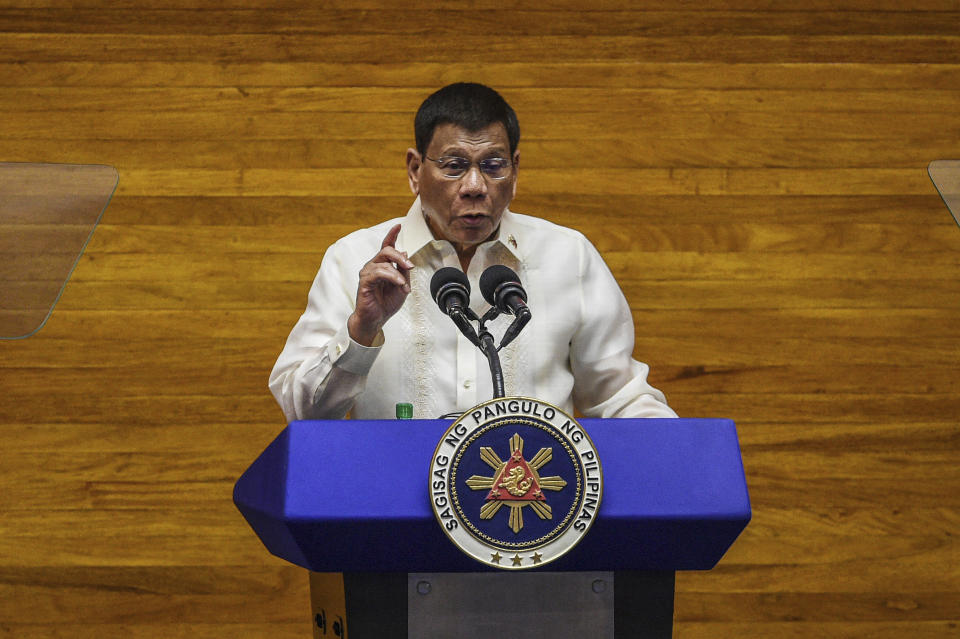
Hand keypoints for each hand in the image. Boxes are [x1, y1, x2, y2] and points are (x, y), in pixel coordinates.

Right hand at [347, 224, 413, 345]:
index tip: (399, 225)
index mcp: (383, 265)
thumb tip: (405, 253)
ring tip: (403, 285)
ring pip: (384, 262)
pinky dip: (391, 277)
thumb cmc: (386, 303)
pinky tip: (398, 283)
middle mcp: (374, 266)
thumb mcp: (402, 285)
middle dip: (400, 257)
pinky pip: (378, 273)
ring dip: (397, 273)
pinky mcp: (364, 282)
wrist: (376, 319)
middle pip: (386, 250)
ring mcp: (367, 273)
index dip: (392, 235)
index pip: (387, 246)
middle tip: (410, 266)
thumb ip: (403, 270)